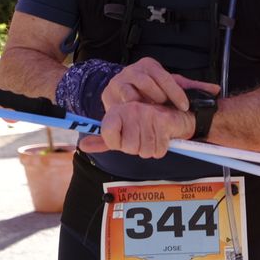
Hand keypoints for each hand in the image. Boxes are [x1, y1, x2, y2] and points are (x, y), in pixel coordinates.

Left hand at [78, 101, 194, 157]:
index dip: (119, 145)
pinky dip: (162, 147)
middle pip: (128, 148)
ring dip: (151, 149)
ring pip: (144, 150)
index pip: (110, 139)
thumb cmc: (147, 125)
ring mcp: (146, 113)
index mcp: (117, 110)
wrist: (176, 114)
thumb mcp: (123, 133)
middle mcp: (130, 109)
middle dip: (138, 148)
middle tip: (144, 138)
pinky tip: (163, 137)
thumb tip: (83, 146)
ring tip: (153, 137)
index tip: (126, 138)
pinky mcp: (162, 119)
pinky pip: (158, 148)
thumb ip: (104, 141)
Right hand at [98, 57, 218, 112]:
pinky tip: (138, 119)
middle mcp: (133, 70)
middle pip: (147, 82)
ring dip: (142, 104)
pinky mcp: (108, 96)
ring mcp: (119, 82)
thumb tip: (216, 90)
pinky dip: (128, 111)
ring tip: (152, 114)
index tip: (185, 106)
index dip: (176, 93)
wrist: (125, 92)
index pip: (166, 77)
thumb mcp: (171, 87)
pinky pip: (118, 104)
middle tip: (166, 110)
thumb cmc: (151, 90)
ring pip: (131, 92)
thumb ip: (192, 88)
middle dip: (159, 97)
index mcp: (150, 65)